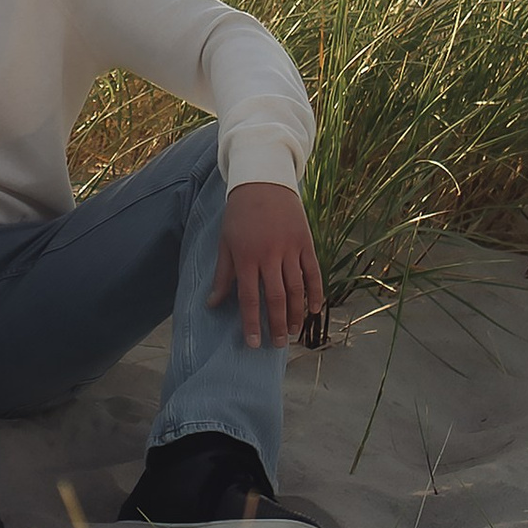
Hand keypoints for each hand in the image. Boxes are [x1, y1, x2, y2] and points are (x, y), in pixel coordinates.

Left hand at [209, 182, 324, 348]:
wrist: (263, 182)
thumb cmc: (239, 215)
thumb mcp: (226, 242)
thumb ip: (222, 275)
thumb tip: (212, 304)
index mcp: (246, 257)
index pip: (248, 298)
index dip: (251, 323)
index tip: (254, 344)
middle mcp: (269, 255)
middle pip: (275, 298)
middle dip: (276, 325)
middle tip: (278, 345)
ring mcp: (290, 248)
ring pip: (296, 289)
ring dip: (295, 314)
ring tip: (293, 332)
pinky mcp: (306, 242)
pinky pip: (313, 272)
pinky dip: (315, 292)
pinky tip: (313, 309)